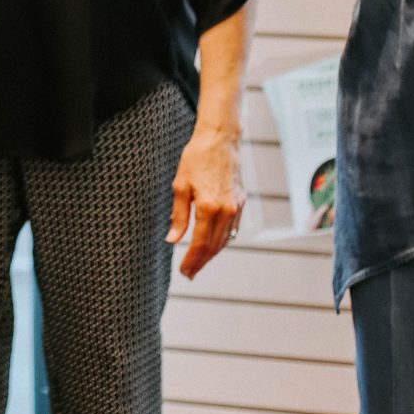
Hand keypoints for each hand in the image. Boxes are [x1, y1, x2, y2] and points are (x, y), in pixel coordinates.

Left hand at [169, 125, 244, 278]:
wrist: (220, 139)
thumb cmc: (196, 158)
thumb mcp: (180, 185)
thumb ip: (178, 216)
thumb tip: (172, 240)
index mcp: (208, 207)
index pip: (199, 244)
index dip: (191, 260)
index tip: (184, 271)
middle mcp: (225, 211)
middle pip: (213, 247)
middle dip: (201, 262)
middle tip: (189, 273)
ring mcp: (235, 208)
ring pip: (225, 240)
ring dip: (212, 254)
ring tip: (199, 263)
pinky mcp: (240, 202)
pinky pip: (232, 230)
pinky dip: (222, 241)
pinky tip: (212, 244)